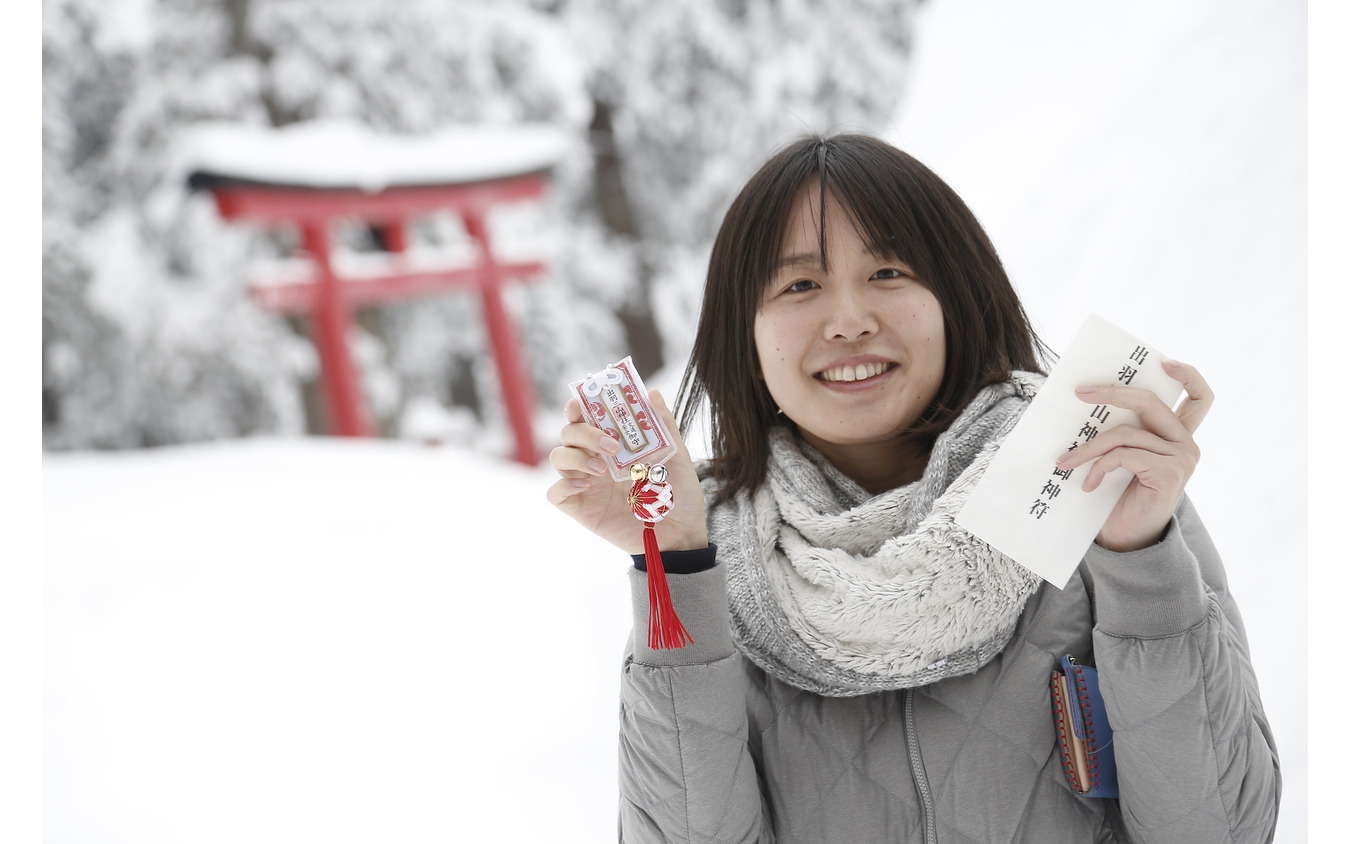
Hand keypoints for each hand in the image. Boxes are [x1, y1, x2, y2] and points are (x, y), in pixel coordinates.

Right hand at [545, 389, 708, 554]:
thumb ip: (664, 426)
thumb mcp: (677, 457)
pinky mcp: (581, 508)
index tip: (579, 403)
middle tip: (611, 446)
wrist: (680, 533)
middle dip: (584, 432)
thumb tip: (651, 393)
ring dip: (575, 456)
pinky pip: (555, 493)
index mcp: (614, 444)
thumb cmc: (678, 494)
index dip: (577, 407)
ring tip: (601, 469)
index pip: (586, 418)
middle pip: (569, 433)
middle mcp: (595, 459)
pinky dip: (563, 486)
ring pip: (558, 457)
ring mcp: (586, 483)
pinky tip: (585, 487)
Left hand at [1054, 358, 1212, 552]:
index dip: (1187, 374)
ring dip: (1088, 446)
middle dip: (1112, 392)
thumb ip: (1120, 430)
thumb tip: (1085, 397)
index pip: (1200, 396)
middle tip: (1079, 393)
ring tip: (1064, 462)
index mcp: (1178, 434)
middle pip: (1151, 401)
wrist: (1126, 540)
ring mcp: (1181, 458)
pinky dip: (1099, 466)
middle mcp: (1185, 443)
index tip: (1163, 361)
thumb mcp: (1121, 456)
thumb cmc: (1118, 496)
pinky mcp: (1170, 474)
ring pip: (1126, 432)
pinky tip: (1086, 484)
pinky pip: (1125, 455)